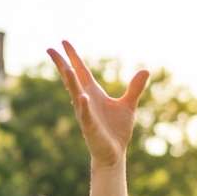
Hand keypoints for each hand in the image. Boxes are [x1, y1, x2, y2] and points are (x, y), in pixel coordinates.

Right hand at [47, 41, 148, 168]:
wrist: (114, 153)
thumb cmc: (117, 130)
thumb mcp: (128, 105)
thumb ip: (135, 88)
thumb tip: (145, 70)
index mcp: (93, 93)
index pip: (81, 70)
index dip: (73, 57)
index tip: (63, 42)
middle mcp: (86, 100)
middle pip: (72, 78)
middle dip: (62, 64)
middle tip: (50, 49)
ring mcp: (85, 113)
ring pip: (75, 94)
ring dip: (70, 82)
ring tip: (66, 68)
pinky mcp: (90, 127)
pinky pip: (85, 115)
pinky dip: (83, 106)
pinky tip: (82, 97)